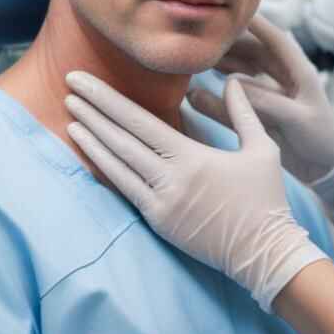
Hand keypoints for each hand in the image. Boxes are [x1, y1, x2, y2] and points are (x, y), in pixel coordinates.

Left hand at [64, 73, 326, 311]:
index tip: (82, 80)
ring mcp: (160, 204)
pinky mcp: (158, 223)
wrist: (266, 254)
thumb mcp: (262, 149)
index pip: (137, 121)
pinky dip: (105, 169)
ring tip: (70, 116)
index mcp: (191, 157)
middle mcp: (169, 179)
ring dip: (91, 139)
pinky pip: (125, 191)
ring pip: (116, 166)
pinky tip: (90, 153)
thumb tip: (231, 80)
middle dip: (90, 111)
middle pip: (119, 139)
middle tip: (67, 85)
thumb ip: (243, 112)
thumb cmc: (266, 199)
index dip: (105, 99)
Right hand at [196, 14, 333, 183]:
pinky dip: (217, 97)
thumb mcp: (298, 119)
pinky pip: (234, 101)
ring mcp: (270, 95)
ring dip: (222, 66)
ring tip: (198, 59)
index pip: (276, 40)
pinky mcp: (259, 113)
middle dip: (230, 44)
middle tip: (204, 38)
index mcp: (300, 72)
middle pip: (253, 52)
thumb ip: (268, 103)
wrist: (326, 169)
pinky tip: (196, 93)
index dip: (256, 23)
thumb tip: (232, 85)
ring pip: (241, 72)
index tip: (232, 11)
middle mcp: (283, 78)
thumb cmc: (321, 139)